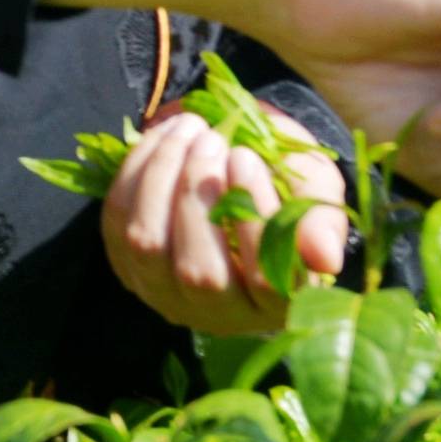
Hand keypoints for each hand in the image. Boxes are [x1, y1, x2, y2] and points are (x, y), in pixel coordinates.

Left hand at [100, 109, 346, 335]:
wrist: (240, 167)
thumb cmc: (288, 188)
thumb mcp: (317, 197)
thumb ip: (321, 224)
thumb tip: (323, 258)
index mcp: (274, 304)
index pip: (265, 281)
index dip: (253, 220)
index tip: (246, 157)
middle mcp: (217, 313)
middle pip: (198, 273)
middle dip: (199, 196)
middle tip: (214, 140)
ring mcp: (165, 294)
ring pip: (147, 244)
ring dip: (163, 176)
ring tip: (191, 129)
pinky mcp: (127, 265)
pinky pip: (117, 219)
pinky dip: (137, 170)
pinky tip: (166, 135)